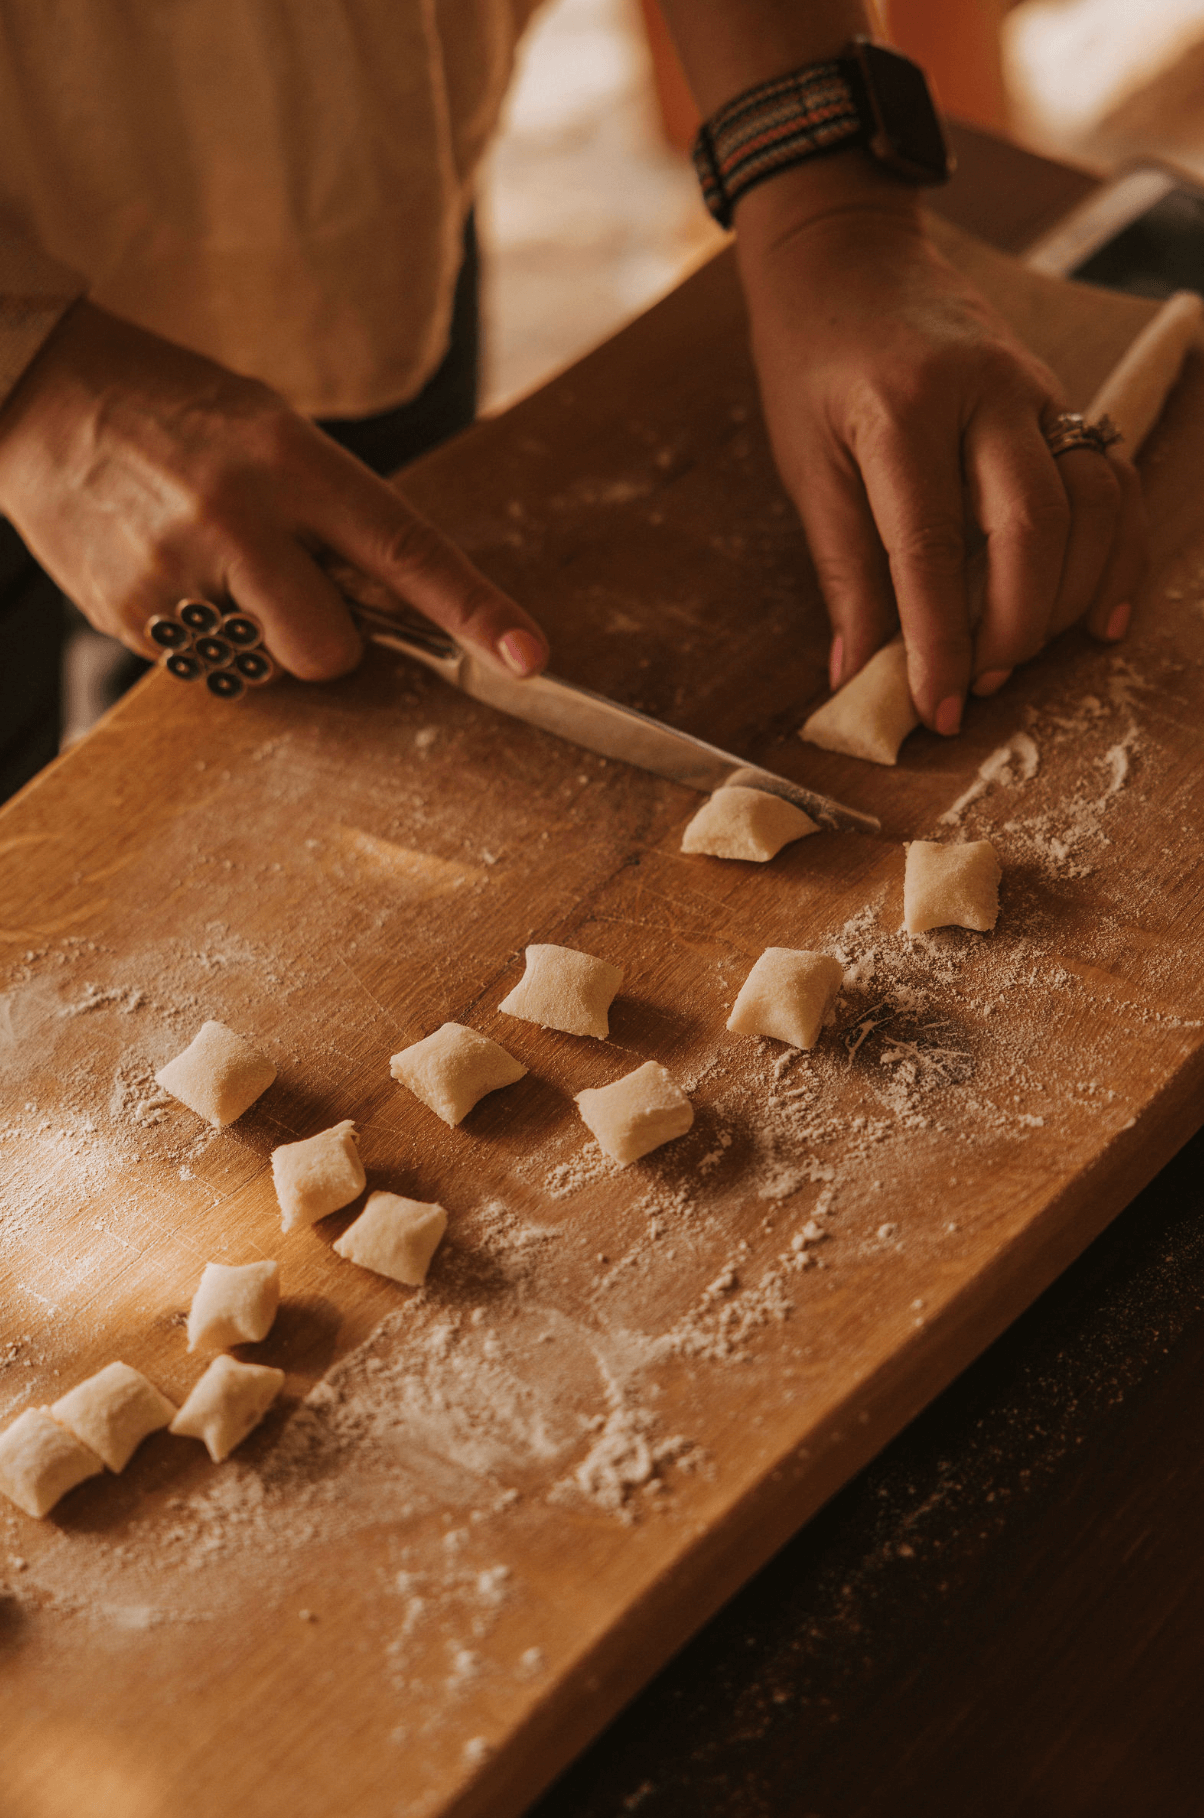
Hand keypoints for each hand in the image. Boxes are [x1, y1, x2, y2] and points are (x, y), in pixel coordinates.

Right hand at [0, 301, 548, 682]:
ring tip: (212, 563)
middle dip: (328, 642)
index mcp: (290, 458)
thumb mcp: (275, 432)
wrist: (40, 391)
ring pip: (266, 668)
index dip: (474, 610)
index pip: (404, 548)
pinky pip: (204, 667)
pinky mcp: (128, 617)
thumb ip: (339, 516)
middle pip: (329, 650)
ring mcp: (175, 574)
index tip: (530, 658)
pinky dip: (201, 633)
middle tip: (289, 585)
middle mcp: (234, 517)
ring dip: (259, 637)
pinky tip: (167, 569)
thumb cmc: (179, 413)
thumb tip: (410, 608)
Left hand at [735, 167, 1146, 731]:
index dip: (937, 640)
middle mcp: (983, 393)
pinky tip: (1099, 617)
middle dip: (1014, 623)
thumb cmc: (811, 361)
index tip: (935, 709)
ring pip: (1090, 503)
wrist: (846, 253)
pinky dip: (1116, 553)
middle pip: (1031, 525)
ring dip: (1069, 596)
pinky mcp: (1059, 396)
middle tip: (980, 684)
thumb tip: (855, 671)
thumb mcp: (806, 463)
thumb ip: (842, 567)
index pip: (930, 547)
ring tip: (1023, 657)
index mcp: (902, 410)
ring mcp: (1033, 389)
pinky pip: (1112, 479)